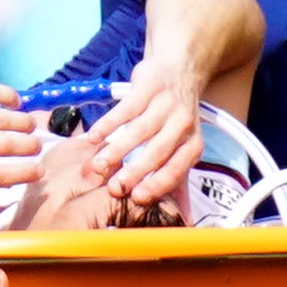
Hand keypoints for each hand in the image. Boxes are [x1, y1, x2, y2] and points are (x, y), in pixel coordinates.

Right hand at [79, 48, 212, 214]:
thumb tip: (182, 218)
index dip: (157, 184)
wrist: (180, 69)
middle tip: (114, 187)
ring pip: (140, 130)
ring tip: (98, 165)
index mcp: (192, 143)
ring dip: (117, 149)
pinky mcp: (148, 86)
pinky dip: (108, 123)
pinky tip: (93, 137)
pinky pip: (125, 108)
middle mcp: (183, 123)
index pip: (177, 168)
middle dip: (135, 171)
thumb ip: (176, 180)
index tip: (137, 198)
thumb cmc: (175, 116)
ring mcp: (165, 103)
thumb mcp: (182, 146)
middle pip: (158, 151)